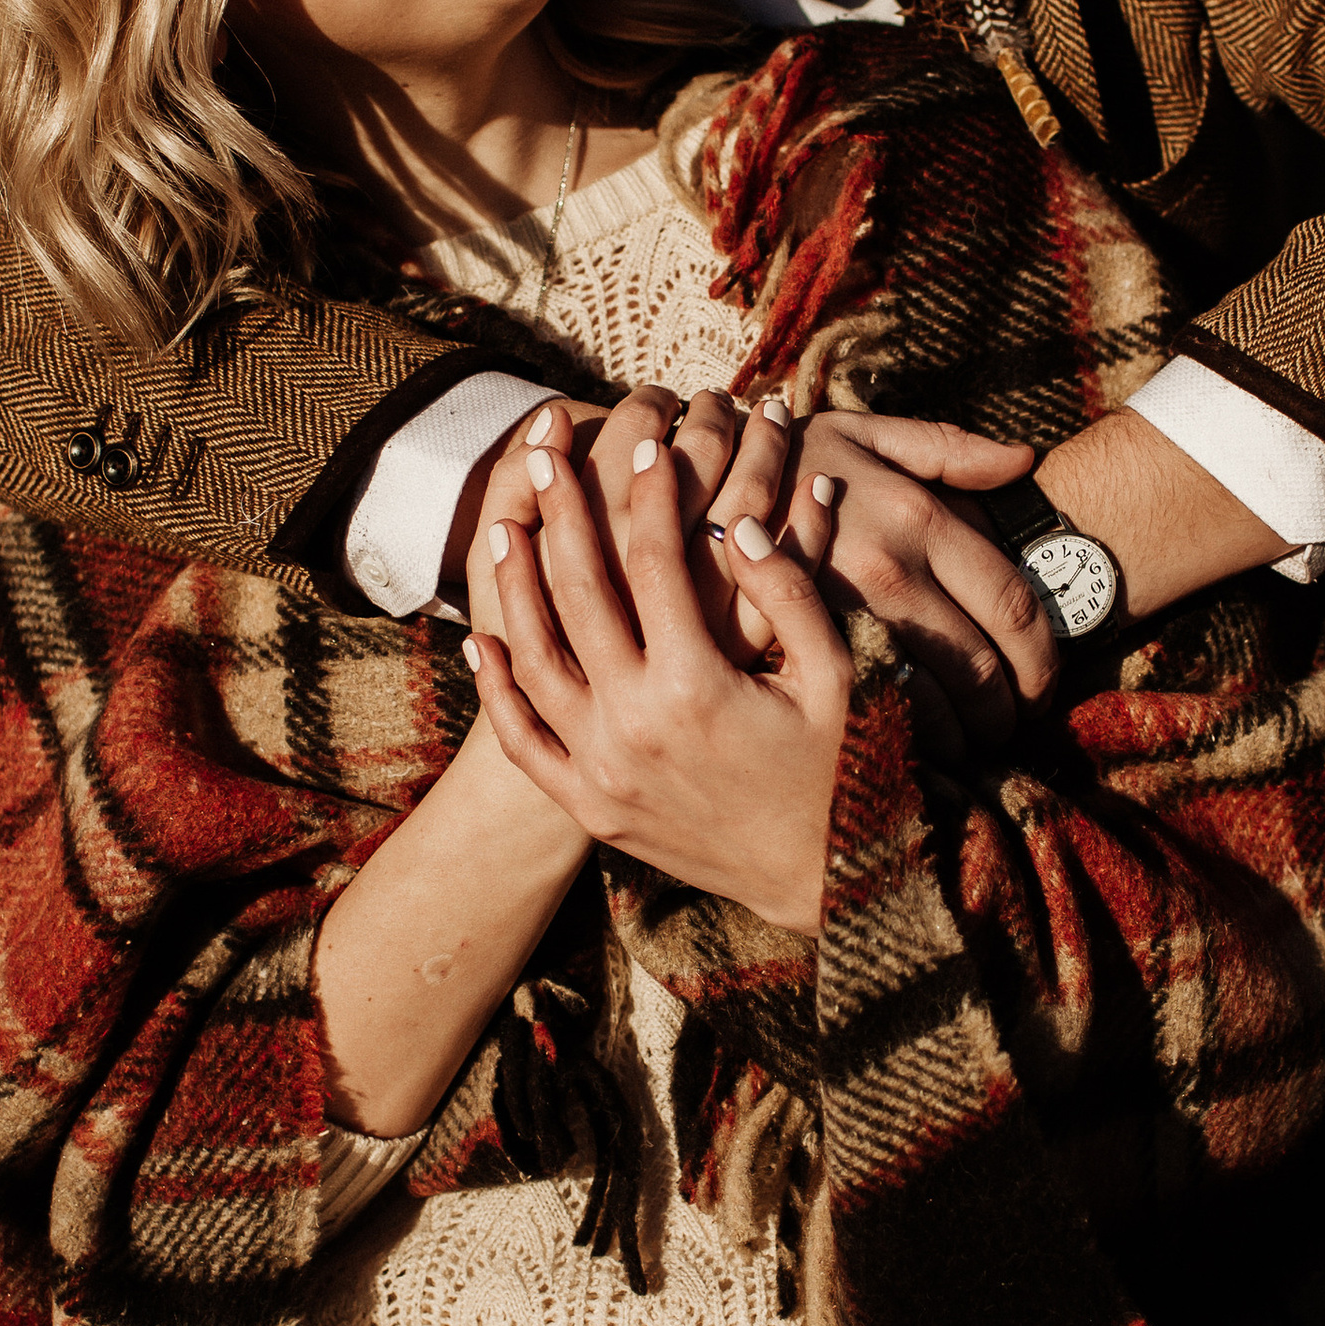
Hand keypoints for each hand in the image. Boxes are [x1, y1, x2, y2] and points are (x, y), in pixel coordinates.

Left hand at [468, 422, 852, 933]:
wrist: (829, 881)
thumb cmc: (845, 767)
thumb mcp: (837, 676)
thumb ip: (789, 595)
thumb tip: (742, 523)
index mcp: (697, 686)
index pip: (653, 562)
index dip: (649, 494)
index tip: (647, 444)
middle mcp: (635, 725)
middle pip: (579, 592)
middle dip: (562, 512)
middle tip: (546, 454)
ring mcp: (603, 770)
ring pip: (534, 658)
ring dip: (514, 585)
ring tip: (503, 523)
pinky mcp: (591, 808)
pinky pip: (524, 741)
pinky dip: (494, 689)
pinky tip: (479, 638)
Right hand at [707, 403, 1056, 749]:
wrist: (676, 482)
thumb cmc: (784, 458)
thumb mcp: (866, 434)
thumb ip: (949, 447)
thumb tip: (1024, 463)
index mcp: (919, 517)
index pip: (1015, 609)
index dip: (1043, 662)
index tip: (1041, 690)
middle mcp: (887, 570)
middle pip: (978, 670)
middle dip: (1004, 715)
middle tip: (1007, 732)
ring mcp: (838, 618)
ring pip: (926, 707)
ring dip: (955, 743)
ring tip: (962, 751)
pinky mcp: (791, 656)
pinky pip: (861, 716)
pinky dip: (893, 747)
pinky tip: (901, 753)